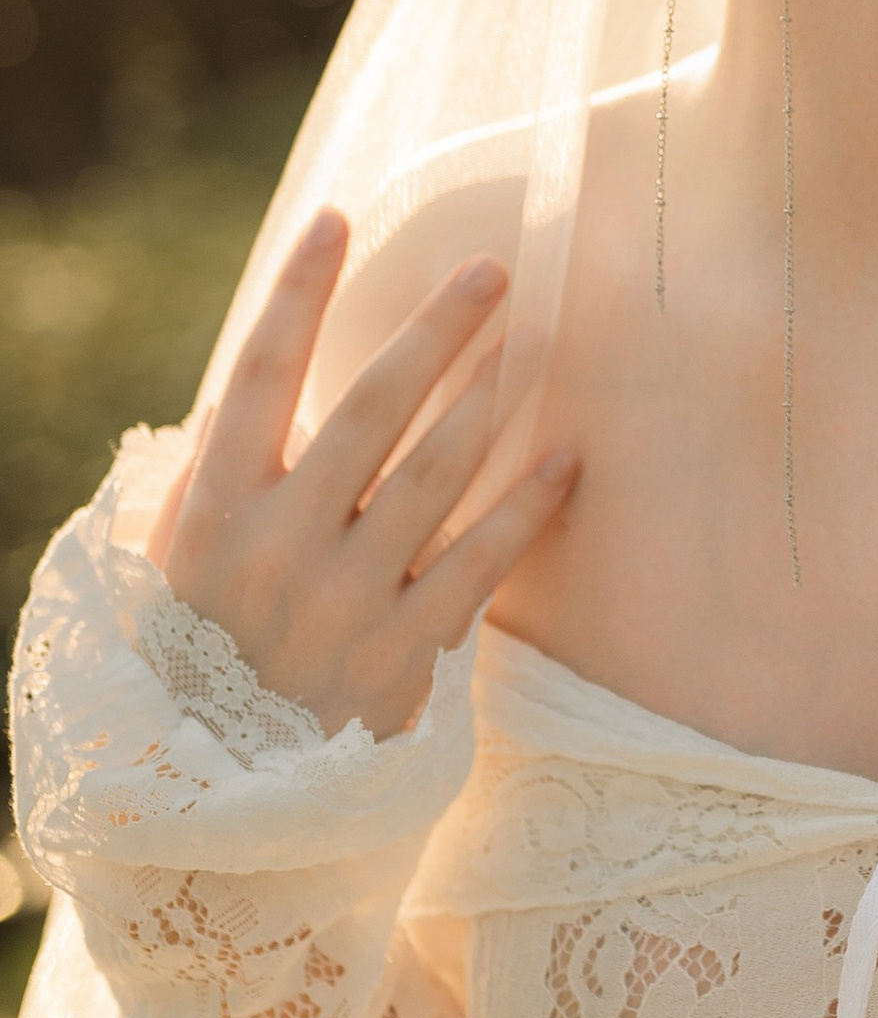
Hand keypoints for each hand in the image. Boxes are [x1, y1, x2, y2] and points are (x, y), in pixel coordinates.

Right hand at [147, 209, 578, 742]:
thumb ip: (210, 479)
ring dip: (488, 401)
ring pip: (435, 476)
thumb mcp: (171, 566)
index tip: (334, 217)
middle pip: (371, 409)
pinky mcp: (404, 653)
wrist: (214, 800)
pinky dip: (526, 507)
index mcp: (215, 512)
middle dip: (435, 331)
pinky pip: (481, 563)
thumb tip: (243, 394)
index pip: (259, 376)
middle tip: (492, 267)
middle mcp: (280, 546)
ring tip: (526, 343)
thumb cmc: (194, 660)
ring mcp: (346, 600)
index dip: (296, 293)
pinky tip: (566, 457)